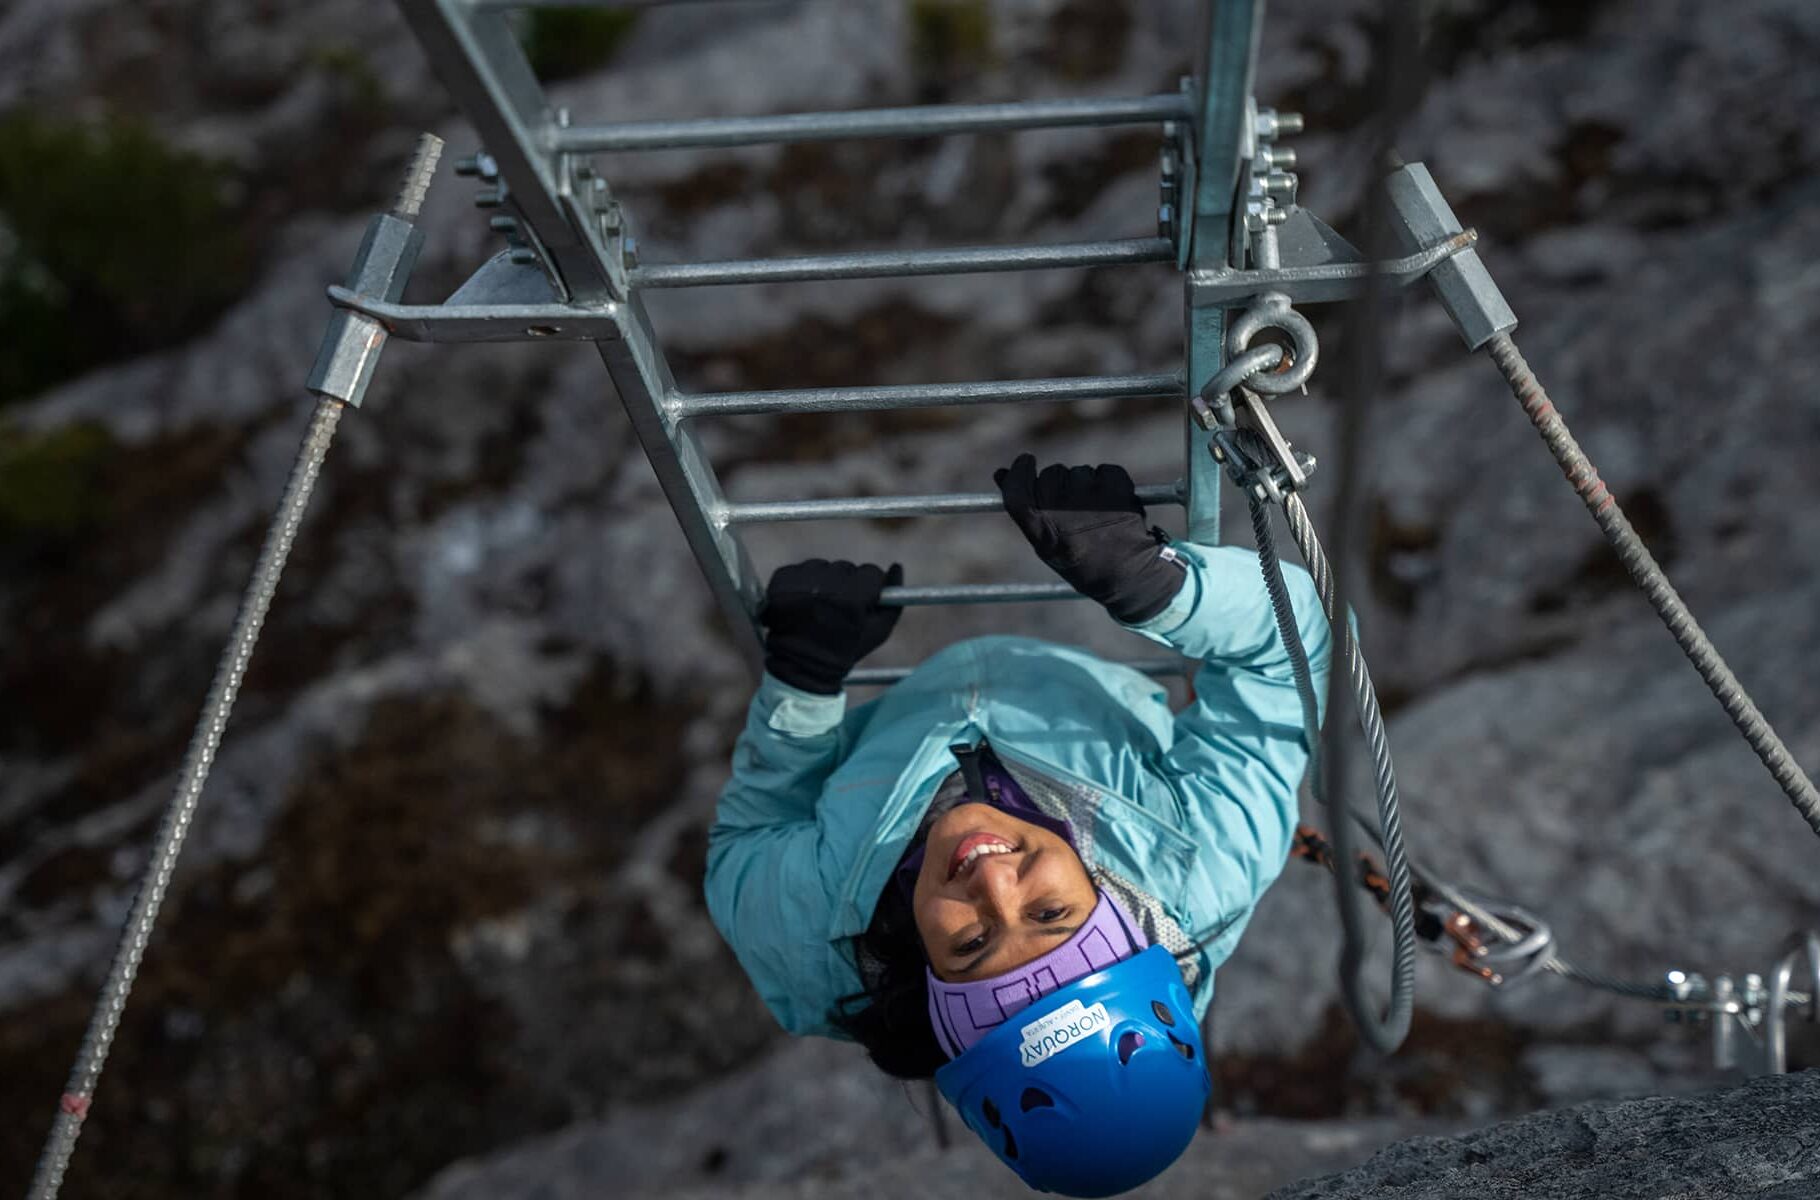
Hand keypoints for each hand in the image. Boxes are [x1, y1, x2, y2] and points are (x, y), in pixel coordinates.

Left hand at [761, 559, 904, 693]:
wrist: (800, 666)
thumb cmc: (844, 650)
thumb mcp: (878, 632)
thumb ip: (894, 601)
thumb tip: (897, 566)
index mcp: (851, 598)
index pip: (870, 572)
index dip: (869, 588)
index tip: (862, 601)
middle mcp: (825, 585)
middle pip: (846, 568)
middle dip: (846, 585)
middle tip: (838, 608)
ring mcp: (800, 582)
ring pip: (823, 567)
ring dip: (824, 581)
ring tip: (818, 606)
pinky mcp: (781, 580)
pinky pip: (800, 570)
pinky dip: (802, 582)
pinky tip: (802, 602)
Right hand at [994, 453, 1184, 623]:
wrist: (1128, 574)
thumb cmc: (1080, 558)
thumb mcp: (1045, 542)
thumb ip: (1024, 509)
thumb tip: (1001, 473)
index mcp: (1041, 530)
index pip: (1018, 490)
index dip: (1019, 472)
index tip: (1026, 461)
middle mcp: (1062, 512)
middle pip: (1050, 474)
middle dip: (1059, 482)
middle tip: (1073, 506)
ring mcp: (1090, 499)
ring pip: (1079, 471)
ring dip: (1086, 485)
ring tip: (1096, 513)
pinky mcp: (1116, 489)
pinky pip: (1105, 471)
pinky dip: (1108, 482)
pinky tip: (1112, 505)